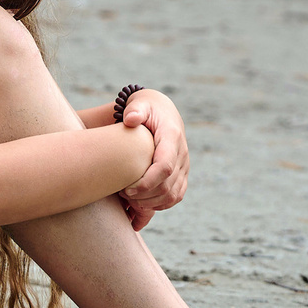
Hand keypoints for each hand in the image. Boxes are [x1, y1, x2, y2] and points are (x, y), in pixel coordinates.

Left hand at [118, 89, 187, 229]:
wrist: (162, 111)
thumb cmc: (146, 108)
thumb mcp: (140, 103)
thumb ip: (135, 110)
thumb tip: (131, 119)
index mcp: (172, 137)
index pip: (165, 167)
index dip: (147, 183)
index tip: (127, 189)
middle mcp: (182, 153)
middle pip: (167, 186)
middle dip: (144, 196)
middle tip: (123, 195)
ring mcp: (184, 165)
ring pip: (173, 195)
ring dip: (151, 203)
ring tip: (131, 199)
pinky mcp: (182, 174)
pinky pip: (176, 196)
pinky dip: (160, 204)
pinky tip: (142, 202)